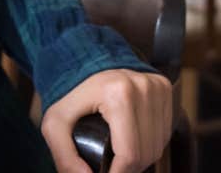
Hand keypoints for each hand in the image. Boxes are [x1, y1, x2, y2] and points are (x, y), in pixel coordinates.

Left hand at [41, 68, 172, 172]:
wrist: (85, 57)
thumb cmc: (70, 92)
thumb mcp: (55, 123)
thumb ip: (64, 156)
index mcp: (118, 94)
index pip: (130, 154)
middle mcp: (143, 88)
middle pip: (146, 153)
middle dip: (127, 170)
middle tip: (110, 169)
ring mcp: (157, 87)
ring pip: (158, 145)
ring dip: (141, 160)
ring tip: (120, 158)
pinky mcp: (165, 88)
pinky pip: (164, 132)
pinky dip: (150, 144)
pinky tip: (133, 143)